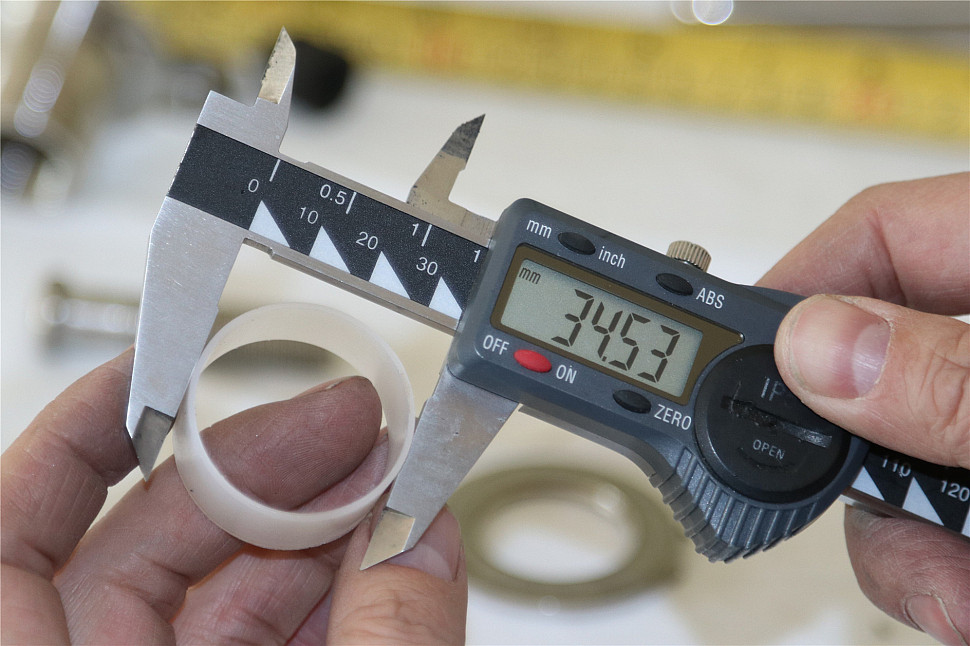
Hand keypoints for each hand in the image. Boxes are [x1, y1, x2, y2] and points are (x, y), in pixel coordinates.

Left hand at [1, 350, 465, 643]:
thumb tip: (421, 544)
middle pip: (146, 545)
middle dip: (261, 471)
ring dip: (312, 534)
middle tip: (351, 429)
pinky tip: (383, 564)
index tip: (159, 366)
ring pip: (216, 597)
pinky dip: (326, 604)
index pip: (12, 523)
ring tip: (389, 491)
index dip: (81, 430)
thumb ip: (378, 643)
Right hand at [759, 173, 968, 644]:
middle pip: (864, 375)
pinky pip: (942, 525)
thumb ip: (957, 377)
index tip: (726, 355)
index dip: (794, 286)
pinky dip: (946, 575)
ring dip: (908, 550)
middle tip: (831, 509)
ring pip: (895, 470)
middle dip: (845, 464)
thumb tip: (821, 348)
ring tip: (959, 598)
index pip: (880, 236)